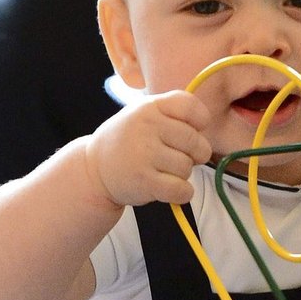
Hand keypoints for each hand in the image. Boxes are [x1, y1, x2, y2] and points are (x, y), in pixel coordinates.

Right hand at [85, 90, 211, 209]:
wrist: (94, 169)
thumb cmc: (128, 142)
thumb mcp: (144, 115)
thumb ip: (173, 115)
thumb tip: (205, 129)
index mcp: (150, 107)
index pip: (190, 106)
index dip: (200, 122)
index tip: (194, 130)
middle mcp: (147, 126)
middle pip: (195, 141)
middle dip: (195, 154)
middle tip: (180, 157)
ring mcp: (144, 154)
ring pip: (187, 167)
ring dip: (182, 174)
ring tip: (164, 171)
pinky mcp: (144, 181)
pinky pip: (182, 189)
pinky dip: (182, 193)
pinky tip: (171, 189)